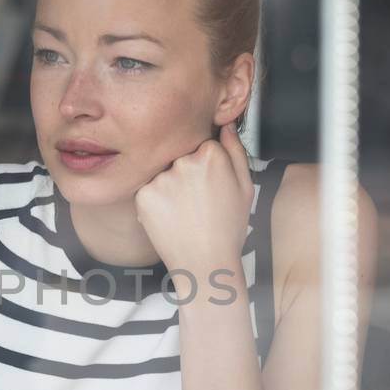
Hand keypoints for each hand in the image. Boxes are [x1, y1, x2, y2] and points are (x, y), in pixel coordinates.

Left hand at [134, 124, 253, 277]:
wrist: (204, 264)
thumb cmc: (228, 228)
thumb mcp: (245, 187)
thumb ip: (236, 151)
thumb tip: (225, 125)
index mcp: (211, 155)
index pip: (201, 145)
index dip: (206, 166)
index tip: (210, 186)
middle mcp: (184, 161)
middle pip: (180, 156)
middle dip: (186, 174)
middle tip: (196, 203)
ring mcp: (161, 177)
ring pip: (162, 172)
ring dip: (169, 187)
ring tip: (184, 212)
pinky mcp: (143, 195)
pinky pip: (147, 189)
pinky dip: (155, 202)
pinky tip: (170, 218)